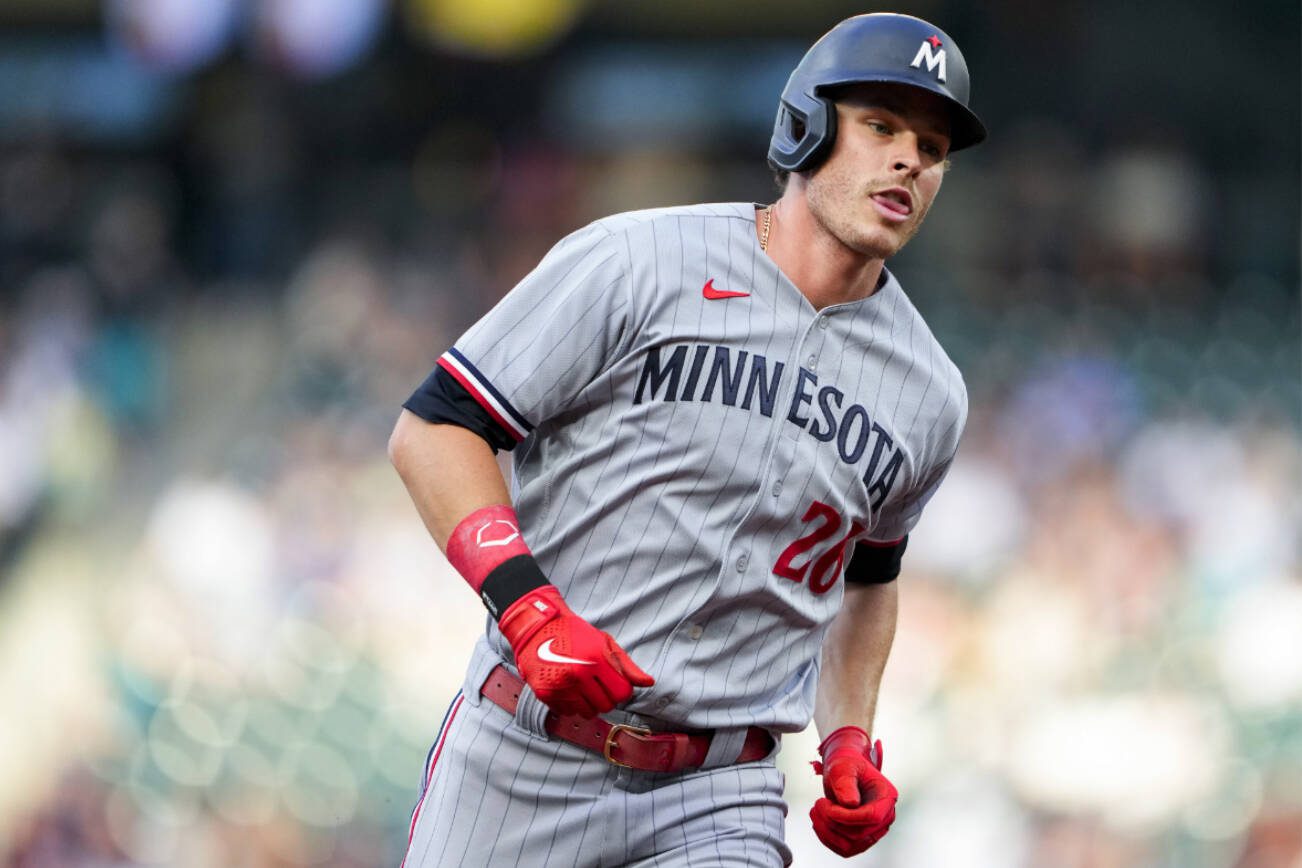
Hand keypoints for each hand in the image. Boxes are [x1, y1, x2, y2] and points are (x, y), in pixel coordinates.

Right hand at [497, 585, 653, 717]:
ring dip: (589, 704)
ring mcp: (561, 686)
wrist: (537, 628)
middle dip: (606, 698)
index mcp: (596, 660)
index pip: (622, 693)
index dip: (621, 689)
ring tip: (583, 688)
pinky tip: (568, 689)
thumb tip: (648, 683)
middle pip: (606, 706)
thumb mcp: (604, 642)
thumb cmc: (575, 633)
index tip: (614, 683)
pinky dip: (571, 706)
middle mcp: (578, 675)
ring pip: (588, 713)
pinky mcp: (545, 694)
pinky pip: (568, 713)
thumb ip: (627, 665)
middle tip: (598, 685)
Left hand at [809, 726, 897, 856]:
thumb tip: (851, 803)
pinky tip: (818, 821)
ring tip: (815, 810)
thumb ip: (846, 781)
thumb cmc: (846, 764)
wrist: (844, 770)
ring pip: (851, 845)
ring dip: (827, 832)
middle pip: (860, 835)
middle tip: (818, 803)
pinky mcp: (860, 838)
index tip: (827, 806)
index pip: (872, 817)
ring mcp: (873, 830)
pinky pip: (844, 849)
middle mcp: (884, 817)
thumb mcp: (844, 766)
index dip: (848, 817)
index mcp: (886, 797)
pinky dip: (827, 838)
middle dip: (833, 822)